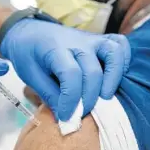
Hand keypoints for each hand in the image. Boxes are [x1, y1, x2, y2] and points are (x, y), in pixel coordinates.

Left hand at [0, 19, 130, 120]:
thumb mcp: (30, 75)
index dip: (71, 100)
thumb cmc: (27, 53)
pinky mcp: (98, 39)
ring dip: (113, 77)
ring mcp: (90, 38)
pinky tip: (114, 77)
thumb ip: (49, 95)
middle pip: (92, 70)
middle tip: (81, 113)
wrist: (28, 31)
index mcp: (54, 49)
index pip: (71, 75)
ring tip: (104, 97)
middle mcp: (76, 42)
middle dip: (89, 98)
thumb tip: (66, 117)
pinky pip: (119, 43)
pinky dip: (123, 60)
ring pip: (113, 52)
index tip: (65, 116)